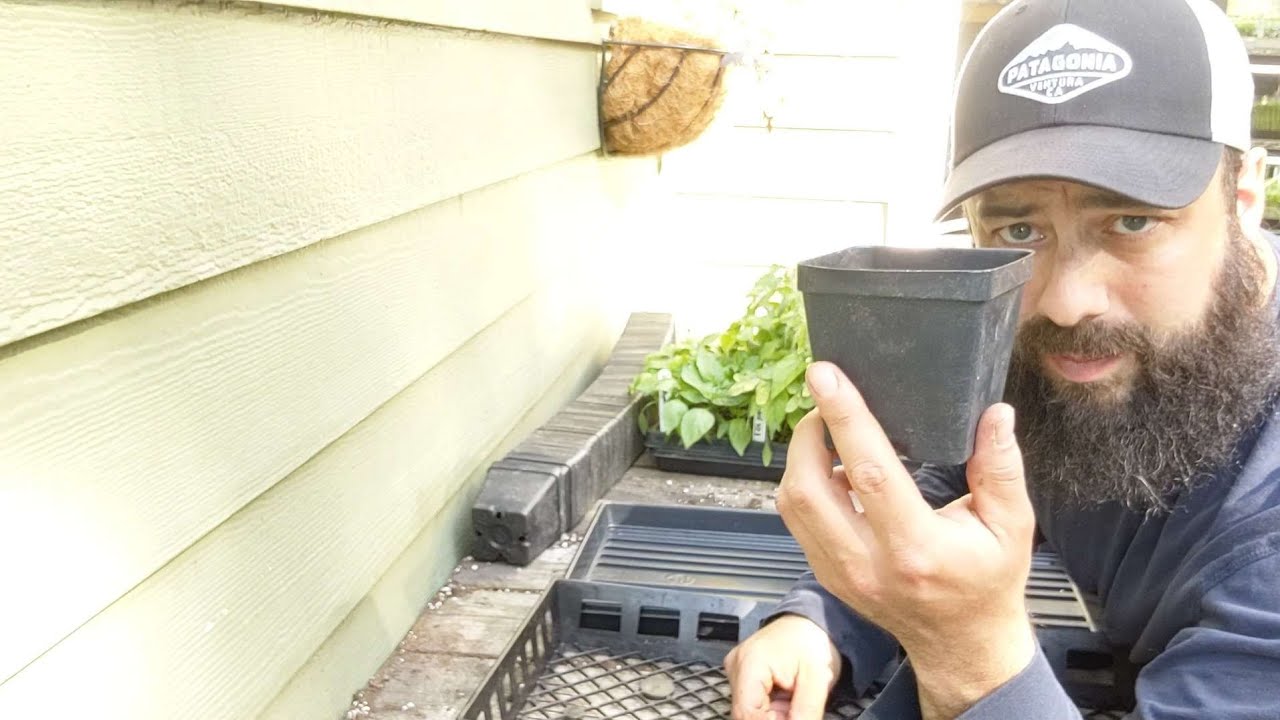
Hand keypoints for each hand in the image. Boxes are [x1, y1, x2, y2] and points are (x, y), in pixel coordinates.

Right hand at [725, 614, 841, 719]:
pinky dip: (772, 709)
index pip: (747, 713)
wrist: (810, 622)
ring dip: (775, 715)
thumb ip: (807, 711)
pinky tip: (786, 698)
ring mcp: (737, 671)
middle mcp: (736, 666)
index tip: (792, 718)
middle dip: (776, 718)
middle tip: (796, 709)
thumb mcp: (817, 678)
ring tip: (793, 699)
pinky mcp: (742, 677)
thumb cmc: (812, 640)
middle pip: (747, 713)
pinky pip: (754, 705)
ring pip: (751, 711)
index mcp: (750, 662)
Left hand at [775, 362, 1036, 718]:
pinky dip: (804, 485)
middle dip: (808, 432)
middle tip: (827, 399)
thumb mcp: (1012, 525)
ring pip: (793, 504)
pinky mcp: (826, 574)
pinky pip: (797, 521)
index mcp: (916, 548)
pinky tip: (831, 467)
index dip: (844, 417)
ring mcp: (840, 573)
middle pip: (809, 488)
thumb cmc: (987, 581)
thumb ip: (1001, 467)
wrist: (962, 643)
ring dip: (801, 457)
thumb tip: (995, 414)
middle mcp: (868, 564)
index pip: (869, 471)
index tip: (826, 376)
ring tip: (828, 430)